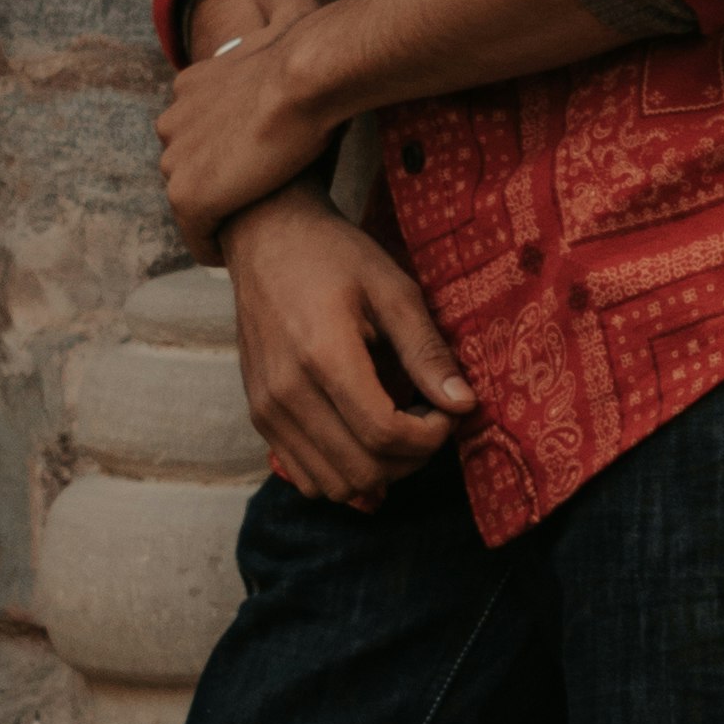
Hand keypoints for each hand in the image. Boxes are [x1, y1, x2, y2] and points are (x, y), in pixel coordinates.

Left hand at [161, 0, 334, 249]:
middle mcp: (172, 123)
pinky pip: (197, 237)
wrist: (306, 78)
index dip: (227, 147)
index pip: (196, 128)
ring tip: (256, 227)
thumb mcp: (287, 11)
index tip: (258, 161)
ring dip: (218, 216)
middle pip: (188, 167)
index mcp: (190, 88)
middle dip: (217, 184)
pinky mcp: (189, 199)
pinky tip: (242, 251)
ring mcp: (177, 163)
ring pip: (192, 203)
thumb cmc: (305, 49)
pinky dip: (214, 247)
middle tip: (261, 198)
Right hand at [220, 190, 478, 505]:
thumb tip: (464, 404)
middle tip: (429, 420)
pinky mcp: (259, 417)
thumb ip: (426, 350)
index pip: (384, 434)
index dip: (430, 436)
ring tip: (399, 429)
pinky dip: (345, 472)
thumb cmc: (334, 256)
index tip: (448, 411)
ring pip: (336, 485)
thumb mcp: (393, 289)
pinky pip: (307, 477)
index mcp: (323, 356)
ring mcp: (267, 410)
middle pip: (363, 470)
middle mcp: (287, 393)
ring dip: (381, 472)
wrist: (266, 238)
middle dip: (412, 458)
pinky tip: (364, 436)